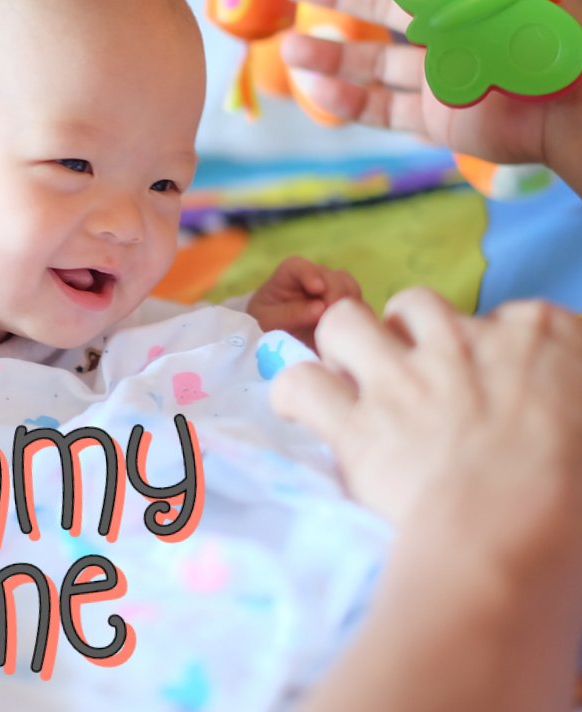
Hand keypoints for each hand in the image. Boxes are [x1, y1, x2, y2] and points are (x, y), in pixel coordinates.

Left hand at [246, 255, 360, 348]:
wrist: (274, 338)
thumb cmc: (266, 322)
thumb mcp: (268, 320)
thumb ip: (290, 313)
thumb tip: (320, 309)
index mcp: (290, 274)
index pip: (300, 267)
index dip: (311, 274)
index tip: (317, 288)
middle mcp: (317, 279)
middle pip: (335, 278)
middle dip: (337, 294)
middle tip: (333, 315)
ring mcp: (334, 293)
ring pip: (352, 291)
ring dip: (350, 307)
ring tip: (343, 327)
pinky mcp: (347, 311)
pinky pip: (361, 311)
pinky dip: (360, 320)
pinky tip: (353, 334)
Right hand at [278, 0, 581, 185]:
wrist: (566, 107)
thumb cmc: (531, 36)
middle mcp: (449, 29)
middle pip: (381, 7)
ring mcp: (439, 77)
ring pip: (372, 62)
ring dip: (329, 52)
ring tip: (286, 44)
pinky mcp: (435, 119)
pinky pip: (383, 110)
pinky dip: (347, 102)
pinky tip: (315, 89)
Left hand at [280, 291, 581, 711]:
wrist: (518, 543)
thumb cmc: (576, 501)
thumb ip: (558, 396)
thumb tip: (543, 408)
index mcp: (537, 336)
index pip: (502, 318)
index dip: (481, 350)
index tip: (484, 383)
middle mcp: (460, 341)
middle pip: (414, 305)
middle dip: (404, 334)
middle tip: (410, 376)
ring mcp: (401, 376)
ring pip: (344, 320)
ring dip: (341, 345)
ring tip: (349, 376)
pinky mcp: (356, 419)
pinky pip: (300, 383)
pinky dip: (294, 394)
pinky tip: (300, 408)